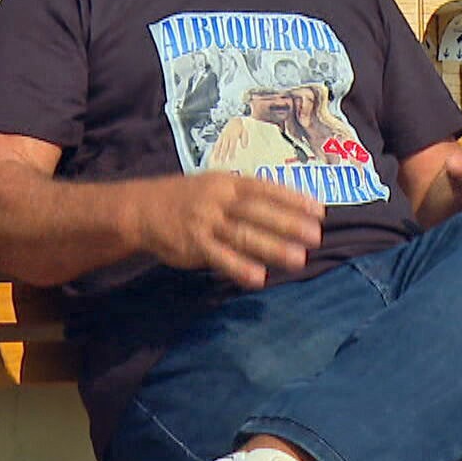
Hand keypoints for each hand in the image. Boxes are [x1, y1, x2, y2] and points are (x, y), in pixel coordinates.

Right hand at [133, 172, 323, 288]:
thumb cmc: (187, 198)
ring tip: (298, 259)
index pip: (266, 189)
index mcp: (228, 182)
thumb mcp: (215, 186)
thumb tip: (285, 211)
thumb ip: (245, 197)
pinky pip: (219, 257)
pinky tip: (258, 278)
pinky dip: (239, 267)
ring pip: (243, 235)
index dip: (293, 199)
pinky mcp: (192, 244)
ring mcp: (205, 221)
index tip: (319, 211)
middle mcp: (218, 199)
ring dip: (272, 247)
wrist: (141, 208)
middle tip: (316, 236)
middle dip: (289, 223)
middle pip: (258, 211)